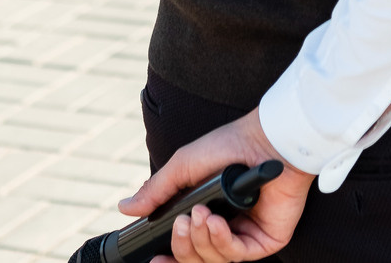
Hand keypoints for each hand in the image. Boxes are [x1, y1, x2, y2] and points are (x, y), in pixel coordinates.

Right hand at [117, 109, 312, 261]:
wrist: (265, 140)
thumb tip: (125, 207)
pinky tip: (217, 222)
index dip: (170, 258)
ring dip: (201, 240)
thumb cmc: (228, 146)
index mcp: (204, 216)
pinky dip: (222, 241)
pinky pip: (237, 255)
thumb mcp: (184, 168)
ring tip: (201, 214)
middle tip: (181, 223)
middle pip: (195, 259)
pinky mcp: (264, 241)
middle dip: (183, 246)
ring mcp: (244, 236)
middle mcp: (224, 229)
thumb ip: (156, 191)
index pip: (185, 248)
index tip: (155, 258)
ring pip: (213, 260)